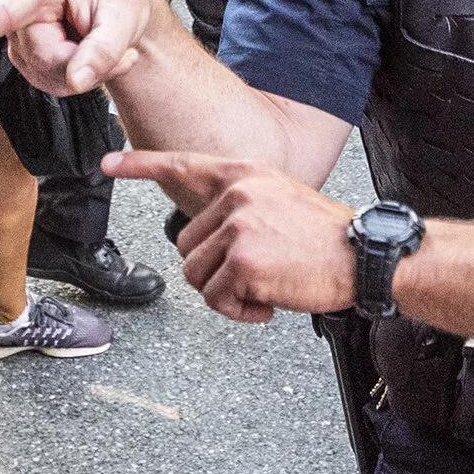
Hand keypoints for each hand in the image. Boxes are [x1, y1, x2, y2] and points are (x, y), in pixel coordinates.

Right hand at [0, 0, 163, 95]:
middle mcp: (26, 10)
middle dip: (77, 62)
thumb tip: (77, 80)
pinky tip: (90, 60)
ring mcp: (25, 36)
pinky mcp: (29, 56)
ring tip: (102, 50)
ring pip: (43, 75)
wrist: (126, 12)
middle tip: (110, 49)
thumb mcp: (123, 20)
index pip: (5, 11)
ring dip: (80, 73)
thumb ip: (102, 50)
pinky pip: (48, 83)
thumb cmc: (122, 1)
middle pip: (40, 56)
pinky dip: (76, 79)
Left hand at [106, 150, 352, 323]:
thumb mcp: (279, 199)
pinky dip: (239, 311)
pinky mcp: (244, 261)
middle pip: (186, 245)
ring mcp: (239, 226)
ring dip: (226, 293)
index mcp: (244, 174)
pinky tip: (268, 305)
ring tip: (264, 287)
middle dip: (214, 269)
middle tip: (256, 274)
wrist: (365, 255)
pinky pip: (216, 299)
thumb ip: (239, 206)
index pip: (181, 164)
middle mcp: (237, 194)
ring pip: (196, 275)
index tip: (108, 162)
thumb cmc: (324, 237)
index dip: (140, 165)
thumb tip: (202, 237)